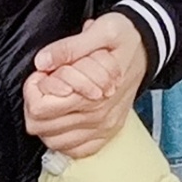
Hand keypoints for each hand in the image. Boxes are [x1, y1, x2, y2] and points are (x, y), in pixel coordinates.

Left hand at [24, 12, 154, 160]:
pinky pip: (75, 150)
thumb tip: (42, 62)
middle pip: (40, 126)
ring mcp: (103, 128)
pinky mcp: (107, 133)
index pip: (40, 109)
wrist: (148, 49)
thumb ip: (69, 47)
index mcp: (93, 94)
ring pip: (53, 141)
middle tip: (47, 84)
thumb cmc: (124, 38)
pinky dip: (63, 137)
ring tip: (56, 98)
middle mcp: (99, 118)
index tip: (44, 73)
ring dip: (46, 121)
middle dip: (36, 103)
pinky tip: (65, 119)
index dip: (33, 88)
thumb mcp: (101, 30)